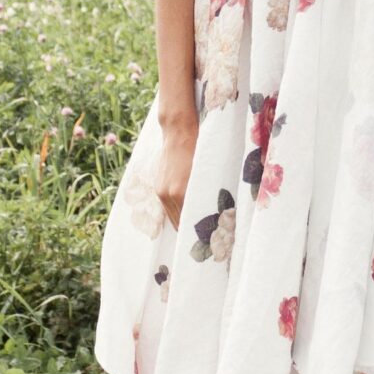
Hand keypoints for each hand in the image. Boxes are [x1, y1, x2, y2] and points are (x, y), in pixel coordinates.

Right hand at [155, 116, 198, 231]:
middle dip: (191, 231)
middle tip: (206, 237)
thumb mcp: (207, 174)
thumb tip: (215, 213)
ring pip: (173, 218)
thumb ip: (206, 194)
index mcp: (181, 193)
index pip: (189, 223)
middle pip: (179, 224)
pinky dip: (177, 212)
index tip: (209, 239)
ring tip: (196, 227)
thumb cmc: (199, 151)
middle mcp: (169, 195)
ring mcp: (161, 191)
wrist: (179, 133)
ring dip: (183, 222)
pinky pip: (168, 208)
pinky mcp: (158, 188)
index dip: (199, 232)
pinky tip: (186, 213)